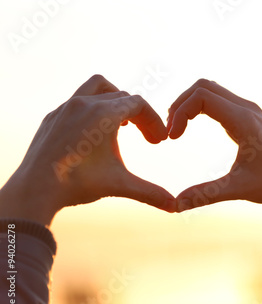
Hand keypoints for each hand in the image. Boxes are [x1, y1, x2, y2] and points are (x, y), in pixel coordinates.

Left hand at [0, 75, 174, 226]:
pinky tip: (94, 133)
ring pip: (98, 87)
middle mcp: (85, 103)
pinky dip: (93, 109)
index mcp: (104, 114)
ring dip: (115, 100)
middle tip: (147, 138)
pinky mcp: (53, 116)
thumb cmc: (78, 184)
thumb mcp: (119, 184)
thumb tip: (175, 207)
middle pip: (123, 97)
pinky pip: (78, 101)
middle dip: (140, 116)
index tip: (158, 142)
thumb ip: (150, 192)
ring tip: (122, 123)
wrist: (35, 189)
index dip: (154, 121)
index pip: (139, 104)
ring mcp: (66, 107)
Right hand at [167, 79, 261, 232]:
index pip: (202, 96)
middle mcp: (246, 108)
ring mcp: (249, 109)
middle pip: (203, 86)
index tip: (173, 138)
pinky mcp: (249, 115)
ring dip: (190, 104)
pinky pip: (219, 99)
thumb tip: (174, 206)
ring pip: (210, 89)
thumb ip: (205, 195)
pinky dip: (200, 107)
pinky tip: (193, 127)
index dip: (180, 113)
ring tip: (177, 129)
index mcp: (244, 121)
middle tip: (171, 132)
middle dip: (180, 104)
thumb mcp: (238, 189)